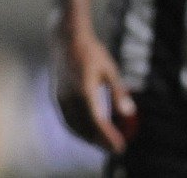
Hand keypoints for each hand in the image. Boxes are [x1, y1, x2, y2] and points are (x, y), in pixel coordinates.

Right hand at [52, 28, 135, 154]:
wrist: (65, 38)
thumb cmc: (91, 52)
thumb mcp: (110, 70)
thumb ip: (119, 92)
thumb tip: (129, 113)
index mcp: (84, 90)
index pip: (96, 122)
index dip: (108, 137)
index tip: (121, 147)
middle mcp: (69, 96)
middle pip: (84, 127)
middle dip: (100, 141)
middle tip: (115, 149)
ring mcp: (60, 96)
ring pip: (73, 125)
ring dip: (88, 137)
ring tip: (103, 143)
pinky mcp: (56, 95)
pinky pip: (66, 118)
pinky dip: (78, 129)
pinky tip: (88, 130)